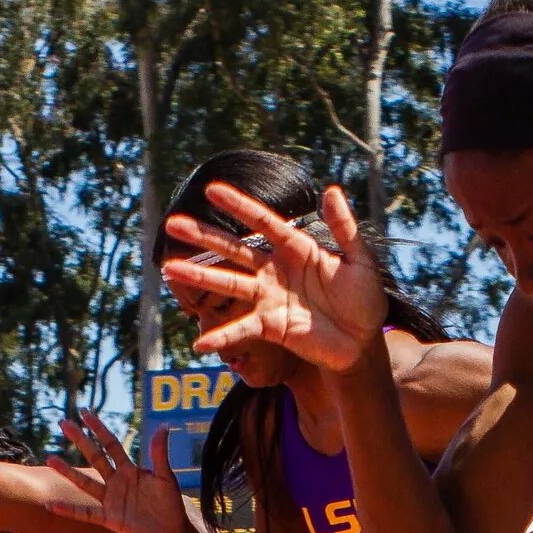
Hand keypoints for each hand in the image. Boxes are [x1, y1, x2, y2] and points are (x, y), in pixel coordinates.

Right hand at [54, 408, 193, 532]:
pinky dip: (68, 510)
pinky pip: (85, 513)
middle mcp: (116, 482)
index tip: (85, 413)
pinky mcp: (109, 518)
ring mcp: (111, 500)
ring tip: (50, 459)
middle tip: (63, 423)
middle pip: (95, 457)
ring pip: (84, 482)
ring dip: (67, 471)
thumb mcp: (166, 477)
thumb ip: (160, 454)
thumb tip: (163, 427)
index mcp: (130, 470)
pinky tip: (51, 505)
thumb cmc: (171, 505)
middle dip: (80, 440)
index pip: (111, 444)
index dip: (99, 429)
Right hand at [160, 181, 386, 371]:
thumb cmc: (365, 299)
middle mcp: (275, 270)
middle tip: (172, 225)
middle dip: (204, 238)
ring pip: (228, 284)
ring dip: (199, 277)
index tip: (212, 189)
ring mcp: (268, 297)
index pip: (262, 222)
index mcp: (296, 248)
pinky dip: (221, 336)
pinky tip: (199, 343)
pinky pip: (241, 329)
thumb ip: (344, 228)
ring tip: (168, 269)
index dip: (238, 206)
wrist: (364, 342)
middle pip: (234, 250)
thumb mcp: (361, 261)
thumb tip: (332, 191)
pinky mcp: (270, 326)